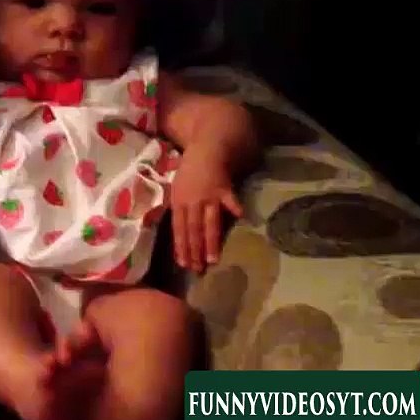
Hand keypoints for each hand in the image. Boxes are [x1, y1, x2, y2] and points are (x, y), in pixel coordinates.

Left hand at [169, 150, 243, 273]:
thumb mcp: (177, 189)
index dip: (181, 247)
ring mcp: (208, 196)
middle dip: (195, 251)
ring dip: (211, 241)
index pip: (179, 229)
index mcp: (179, 202)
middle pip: (193, 230)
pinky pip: (230, 201)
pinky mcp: (224, 189)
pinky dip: (236, 209)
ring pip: (209, 223)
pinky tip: (242, 220)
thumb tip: (180, 231)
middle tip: (198, 269)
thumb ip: (180, 210)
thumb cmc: (190, 171)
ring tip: (214, 259)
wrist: (204, 150)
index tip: (184, 264)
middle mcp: (192, 202)